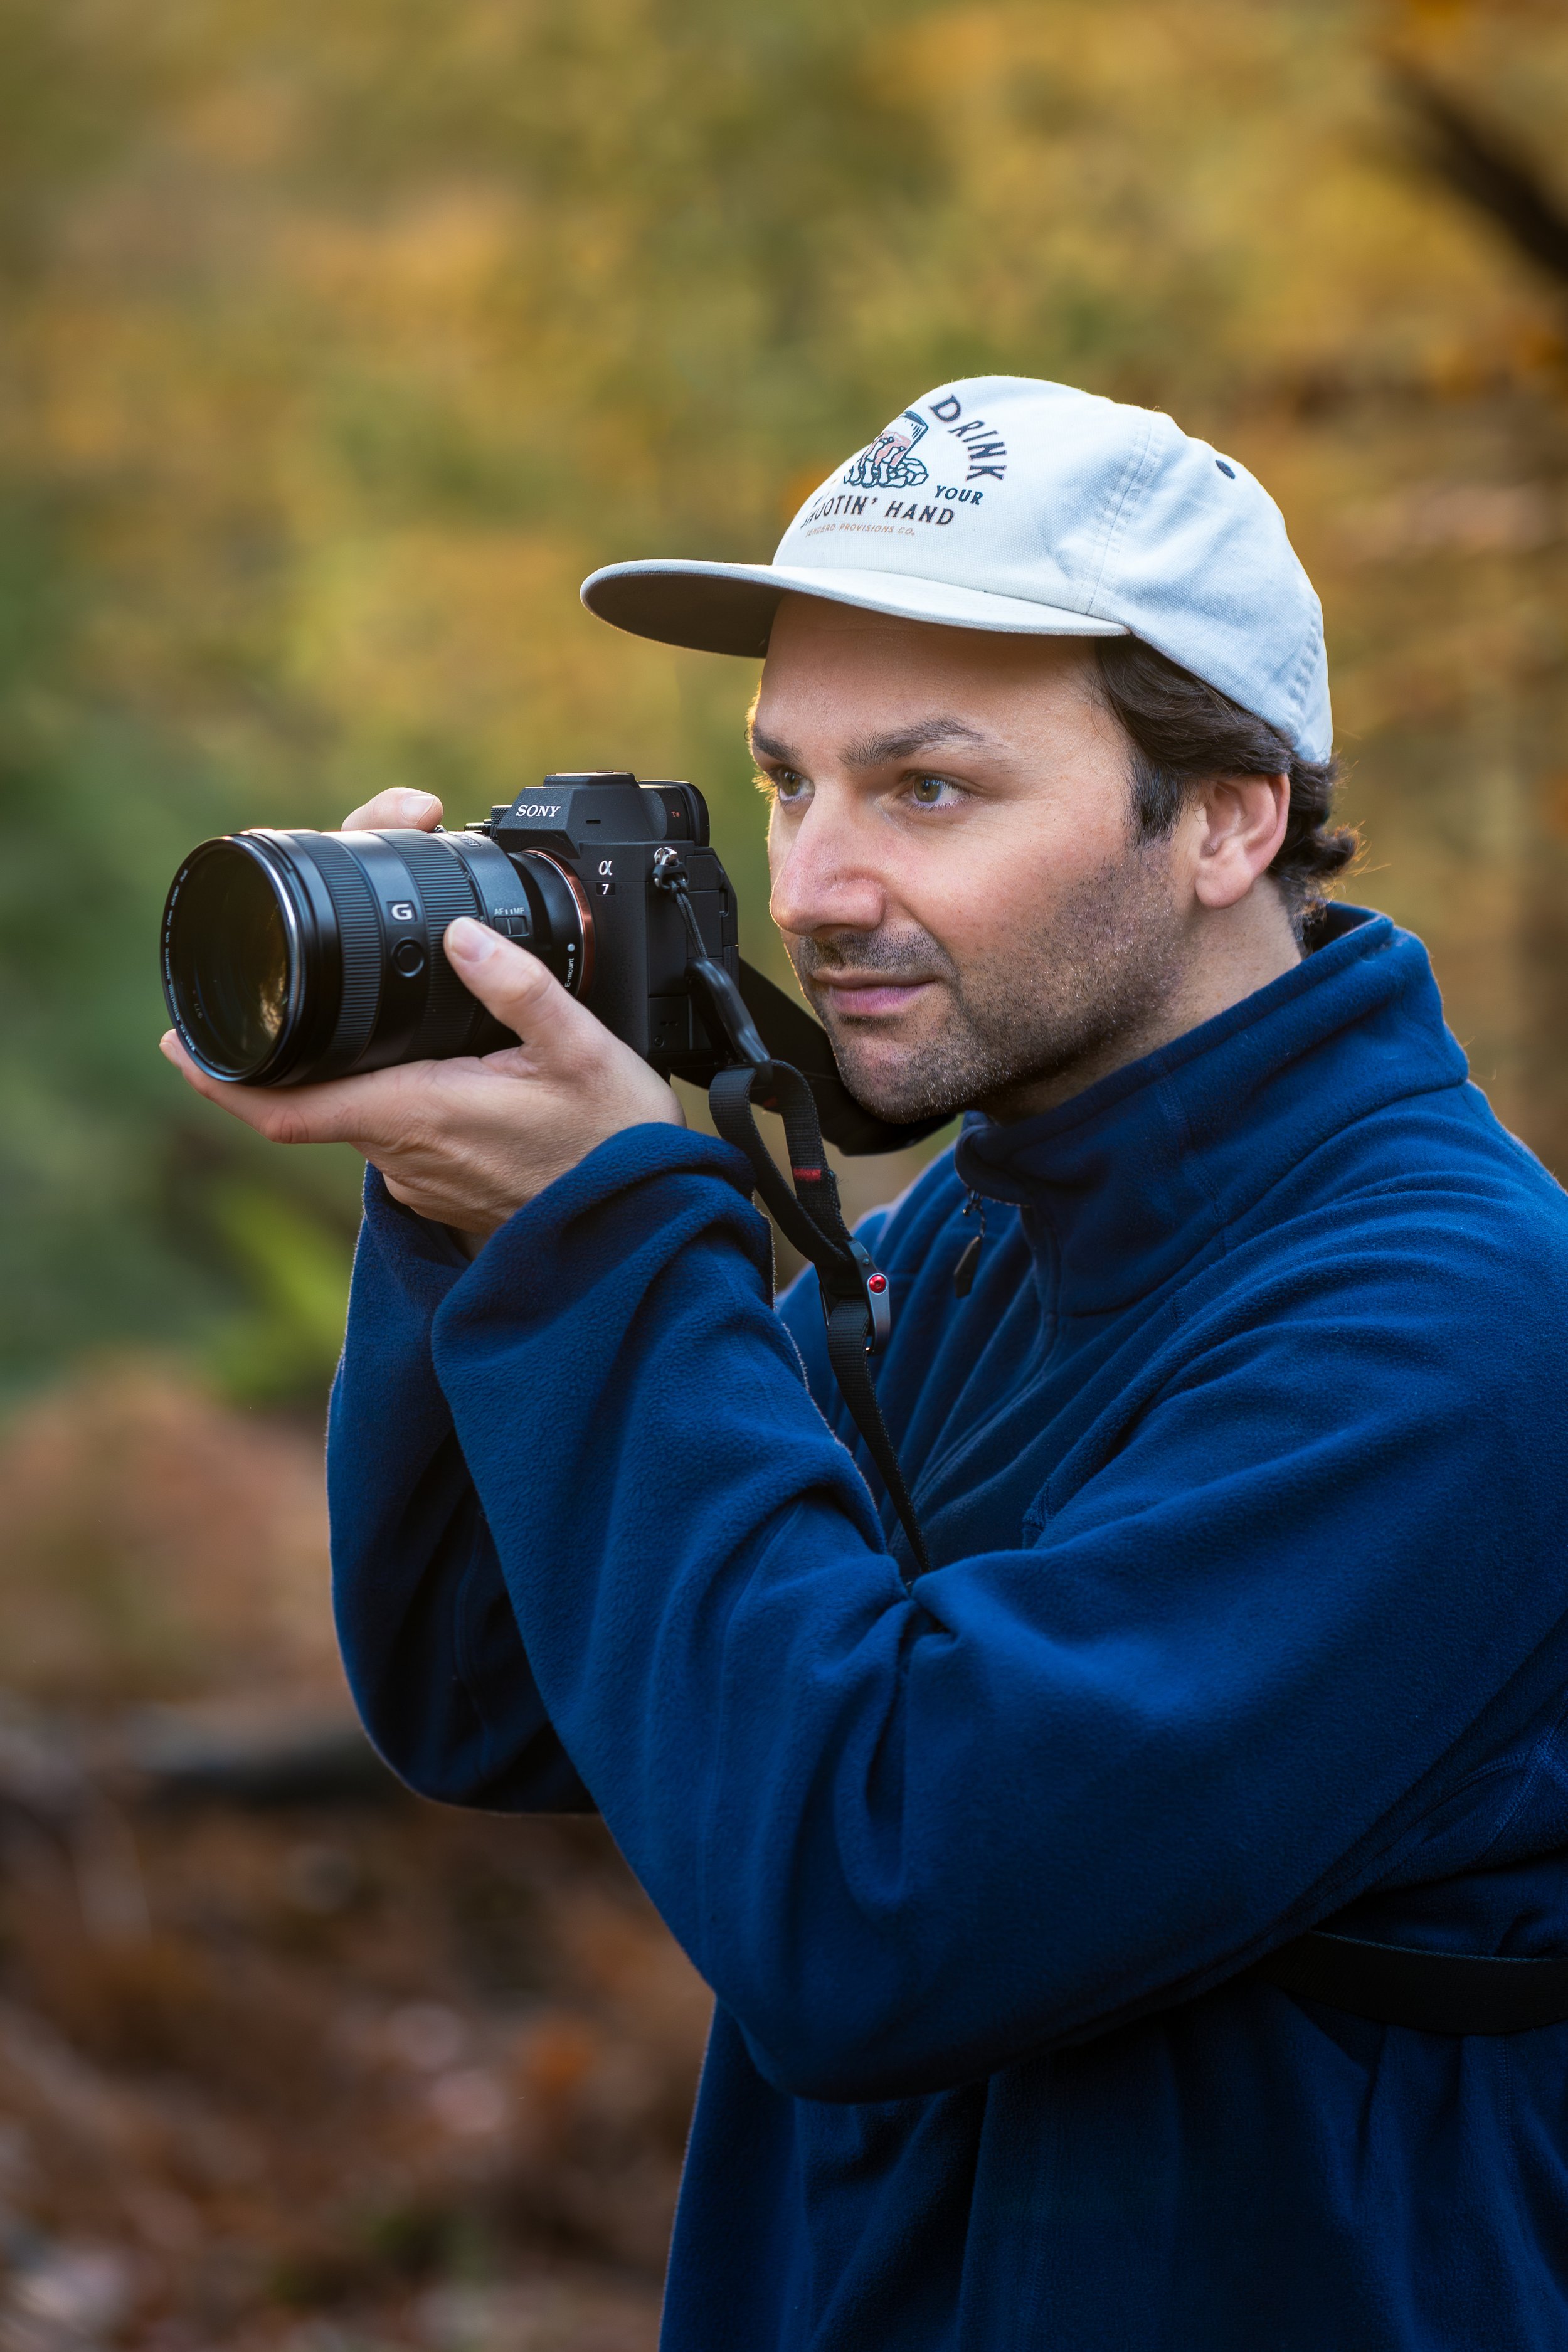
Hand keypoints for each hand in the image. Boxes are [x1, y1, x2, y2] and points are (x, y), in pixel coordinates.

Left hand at [159, 788, 684, 1241]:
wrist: (652, 1228)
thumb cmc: (619, 1148)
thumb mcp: (583, 1049)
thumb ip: (519, 987)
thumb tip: (461, 934)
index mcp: (418, 1113)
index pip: (284, 1108)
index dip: (221, 1079)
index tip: (178, 1045)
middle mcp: (404, 1155)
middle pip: (321, 1094)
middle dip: (309, 1043)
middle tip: (320, 988)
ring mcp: (421, 1180)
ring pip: (365, 1112)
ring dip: (372, 1072)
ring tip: (420, 1030)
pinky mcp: (445, 1190)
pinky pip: (403, 1135)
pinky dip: (408, 1099)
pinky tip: (456, 1074)